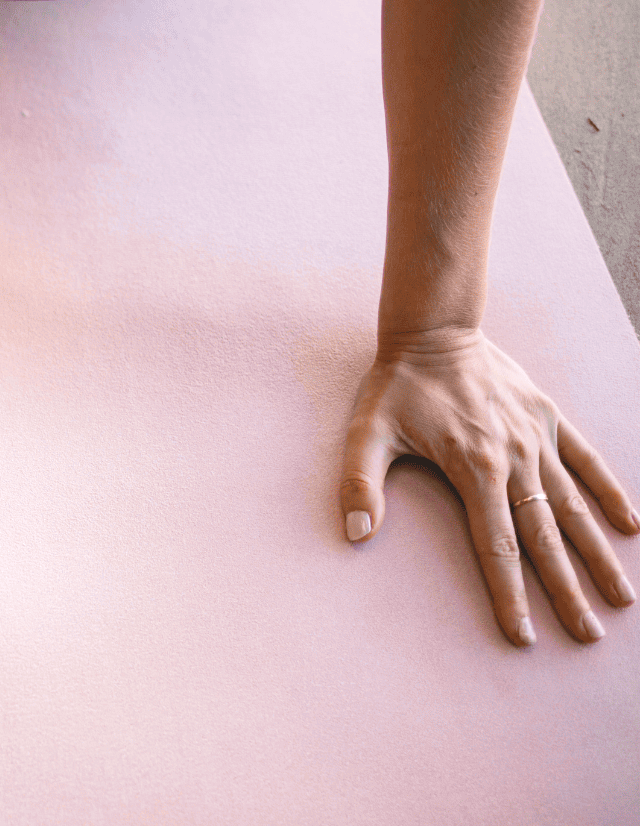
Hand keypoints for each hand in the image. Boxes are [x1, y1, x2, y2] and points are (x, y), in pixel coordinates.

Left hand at [340, 327, 638, 645]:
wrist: (432, 330)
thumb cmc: (396, 386)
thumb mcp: (366, 431)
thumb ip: (360, 481)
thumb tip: (355, 533)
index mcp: (472, 468)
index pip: (495, 546)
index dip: (510, 594)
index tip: (525, 637)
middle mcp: (512, 458)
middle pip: (543, 536)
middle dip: (566, 590)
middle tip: (589, 636)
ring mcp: (534, 437)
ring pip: (572, 505)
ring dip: (597, 552)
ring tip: (622, 597)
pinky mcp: (547, 415)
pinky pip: (586, 459)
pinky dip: (609, 490)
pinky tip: (631, 525)